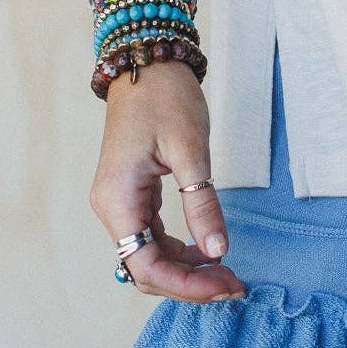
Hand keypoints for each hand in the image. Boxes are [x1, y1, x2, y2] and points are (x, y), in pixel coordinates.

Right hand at [90, 61, 247, 301]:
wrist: (148, 62)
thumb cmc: (165, 97)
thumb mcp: (190, 149)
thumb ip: (202, 202)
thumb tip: (218, 251)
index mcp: (117, 200)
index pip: (146, 266)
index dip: (186, 285)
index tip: (225, 285)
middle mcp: (112, 208)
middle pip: (146, 269)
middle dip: (189, 283)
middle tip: (234, 285)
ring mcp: (120, 202)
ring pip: (150, 256)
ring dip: (186, 270)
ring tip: (227, 273)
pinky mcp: (133, 195)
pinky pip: (153, 237)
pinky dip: (180, 250)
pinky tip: (209, 250)